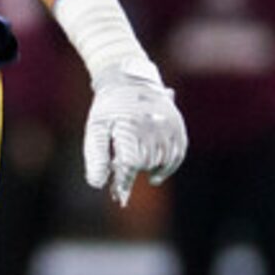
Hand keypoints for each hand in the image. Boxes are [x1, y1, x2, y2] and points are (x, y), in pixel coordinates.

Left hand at [82, 56, 186, 205]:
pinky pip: (178, 154)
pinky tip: (155, 176)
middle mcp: (152, 125)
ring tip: (133, 162)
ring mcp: (168, 125)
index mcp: (130, 126)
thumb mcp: (96, 128)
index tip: (119, 197)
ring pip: (162, 161)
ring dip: (148, 167)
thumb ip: (96, 155)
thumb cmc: (108, 107)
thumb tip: (97, 183)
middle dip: (131, 172)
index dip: (125, 181)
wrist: (128, 78)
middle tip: (118, 173)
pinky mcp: (177, 126)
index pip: (130, 164)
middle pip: (145, 164)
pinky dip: (169, 166)